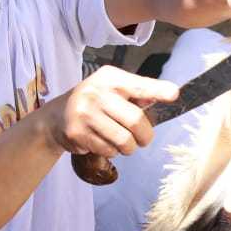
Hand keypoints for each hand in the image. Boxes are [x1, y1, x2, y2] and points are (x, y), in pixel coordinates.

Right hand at [44, 65, 177, 158]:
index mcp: (110, 78)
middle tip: (143, 139)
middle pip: (135, 120)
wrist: (56, 116)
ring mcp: (85, 113)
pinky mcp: (77, 133)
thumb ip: (138, 93)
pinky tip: (102, 142)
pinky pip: (108, 150)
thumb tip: (168, 93)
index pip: (139, 85)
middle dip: (145, 136)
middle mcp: (96, 93)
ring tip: (122, 142)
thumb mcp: (113, 90)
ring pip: (123, 141)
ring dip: (128, 148)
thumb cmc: (95, 102)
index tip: (174, 94)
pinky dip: (111, 151)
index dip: (157, 90)